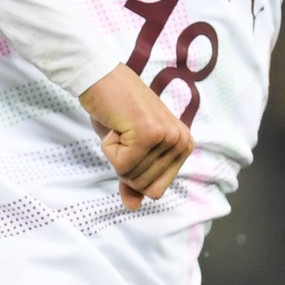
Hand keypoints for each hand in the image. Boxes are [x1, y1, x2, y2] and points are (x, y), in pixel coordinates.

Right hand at [79, 63, 194, 210]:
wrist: (101, 76)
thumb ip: (134, 178)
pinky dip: (109, 147)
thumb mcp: (128, 149)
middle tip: (123, 135)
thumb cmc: (115, 110)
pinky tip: (116, 125)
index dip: (134, 174)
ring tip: (121, 127)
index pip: (156, 190)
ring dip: (116, 154)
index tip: (130, 145)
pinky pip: (121, 166)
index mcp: (184, 144)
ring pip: (132, 177)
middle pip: (145, 187)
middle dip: (124, 165)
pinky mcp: (149, 134)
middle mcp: (181, 140)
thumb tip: (134, 207)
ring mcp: (167, 137)